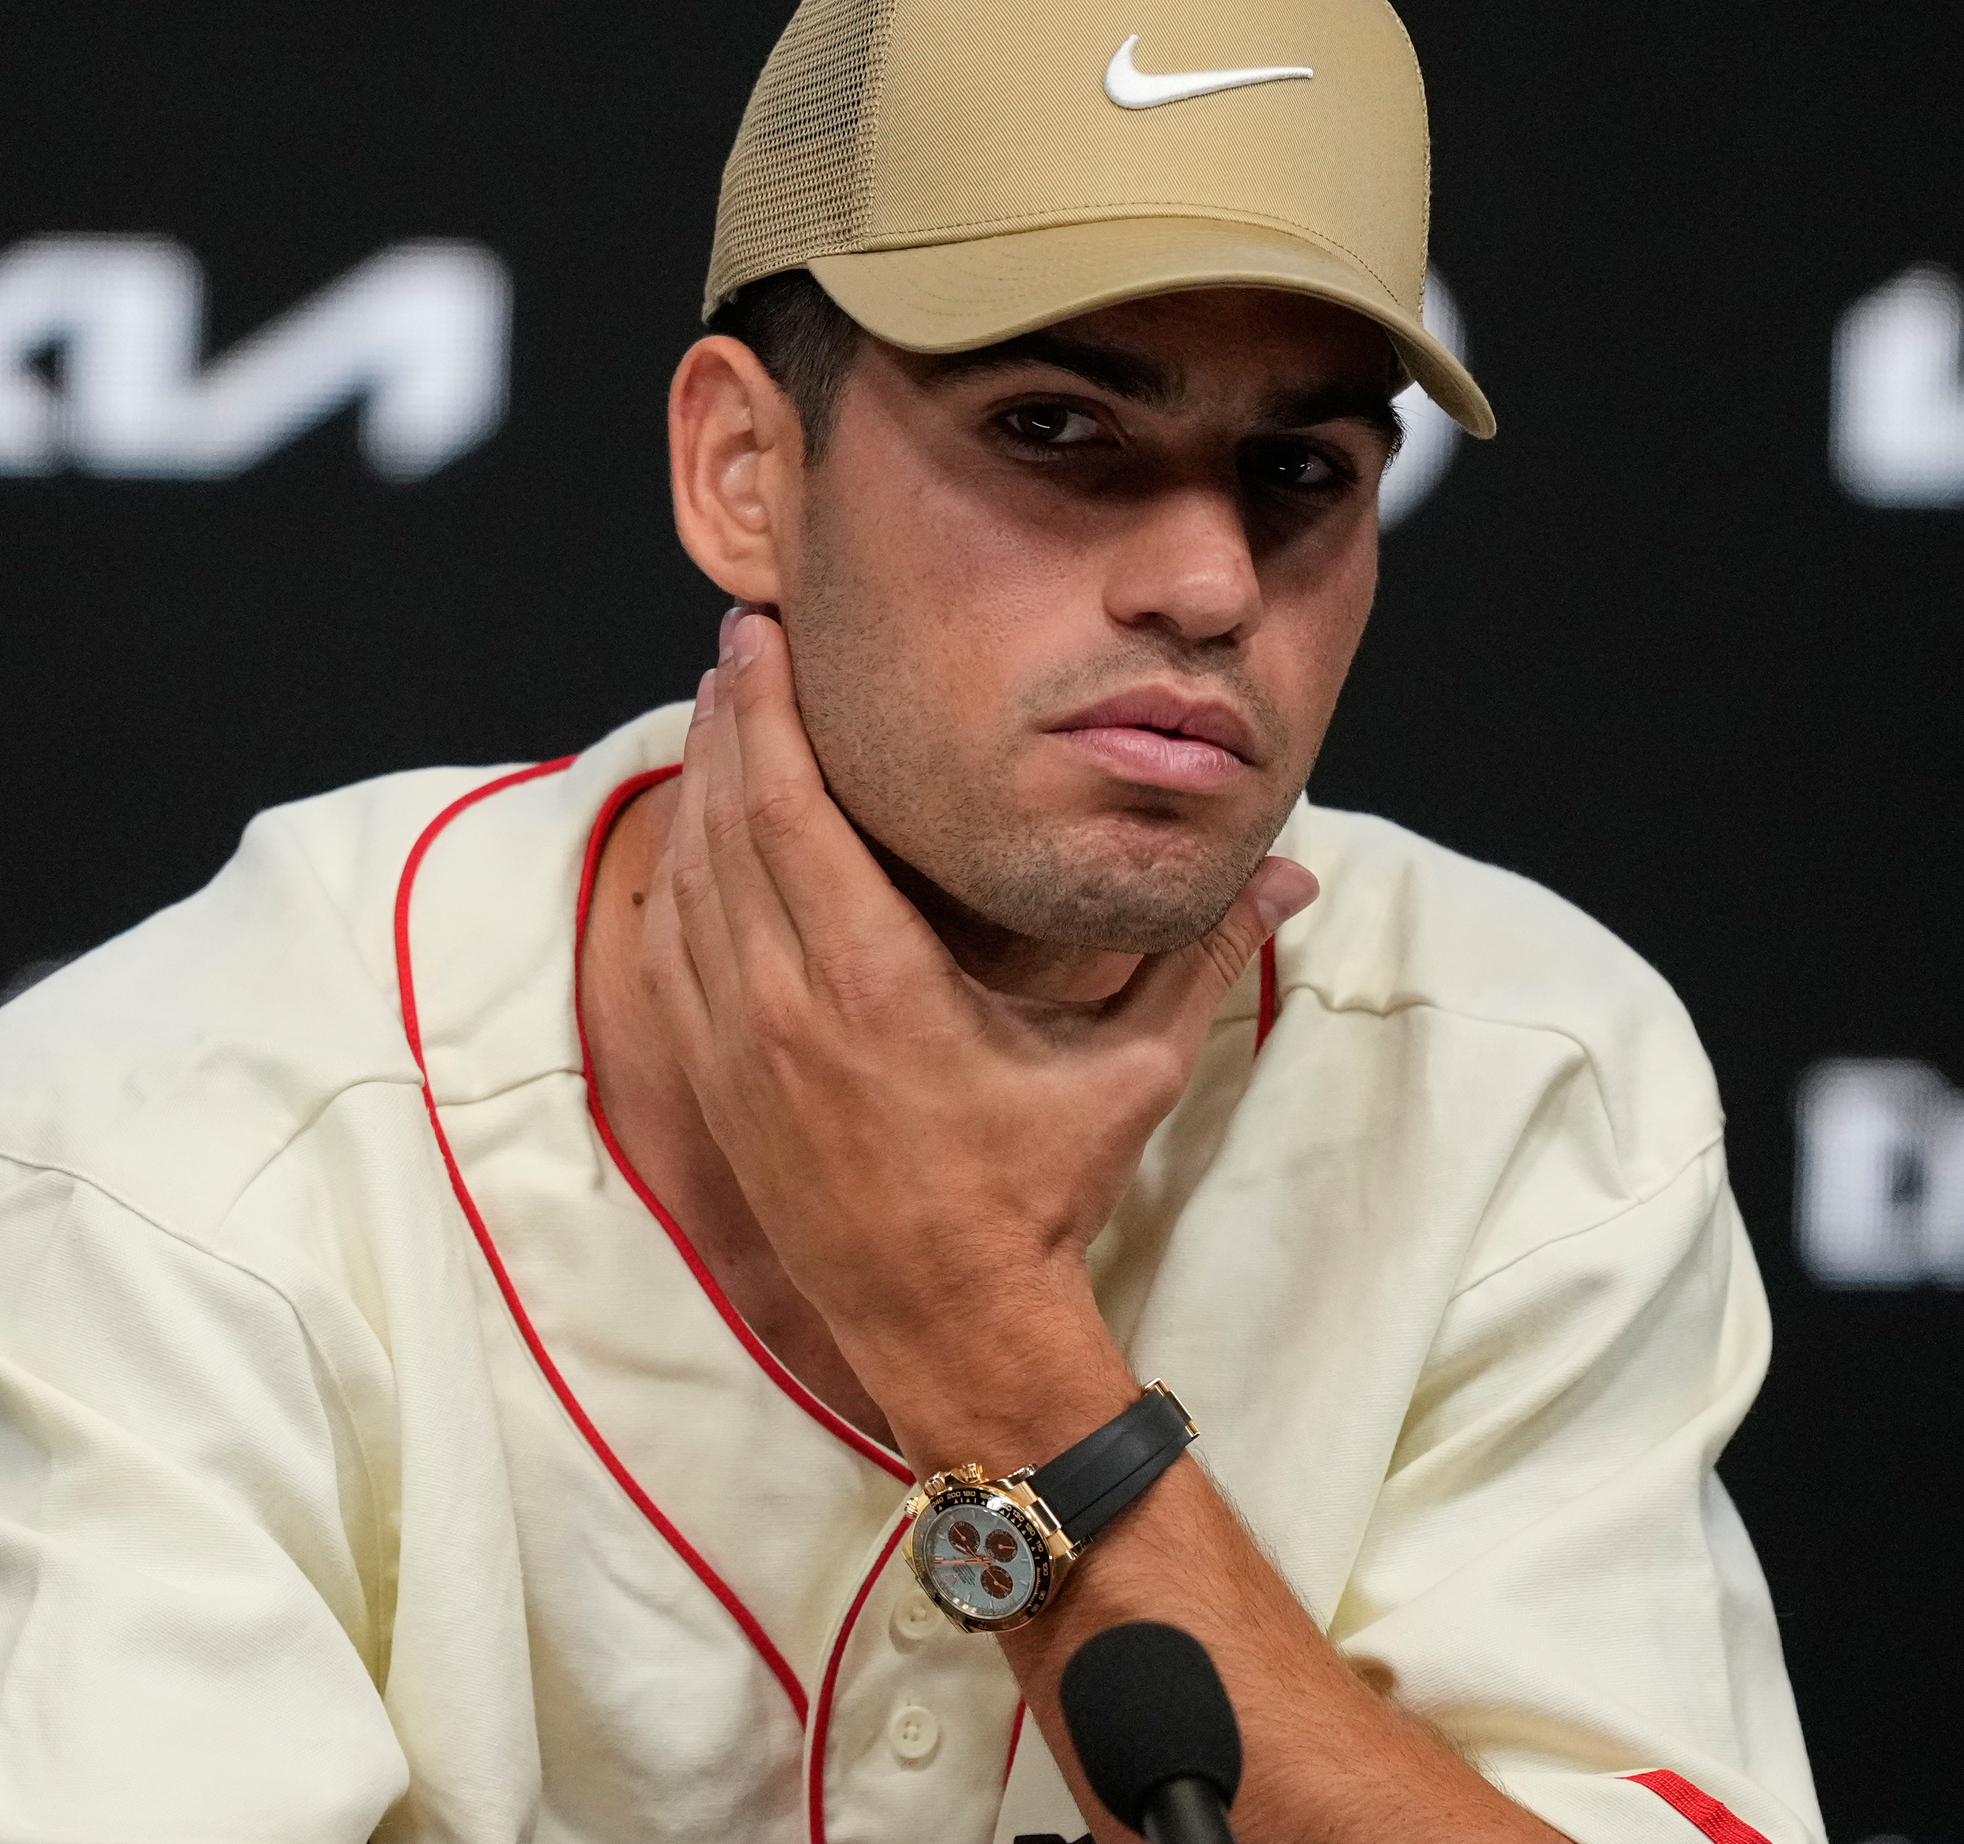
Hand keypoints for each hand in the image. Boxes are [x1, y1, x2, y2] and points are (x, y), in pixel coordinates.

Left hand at [641, 610, 1313, 1447]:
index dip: (767, 711)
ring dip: (698, 787)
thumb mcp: (1129, 1073)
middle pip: (725, 823)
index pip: (791, 810)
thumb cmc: (1038, 1197)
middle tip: (741, 640)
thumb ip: (1198, 959)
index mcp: (870, 985)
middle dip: (726, 720)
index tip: (762, 633)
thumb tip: (1291, 875)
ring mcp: (734, 1050)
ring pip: (687, 881)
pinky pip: (672, 951)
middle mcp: (782, 1006)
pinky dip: (680, 875)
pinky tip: (699, 832)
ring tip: (720, 711)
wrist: (951, 1329)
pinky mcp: (715, 1087)